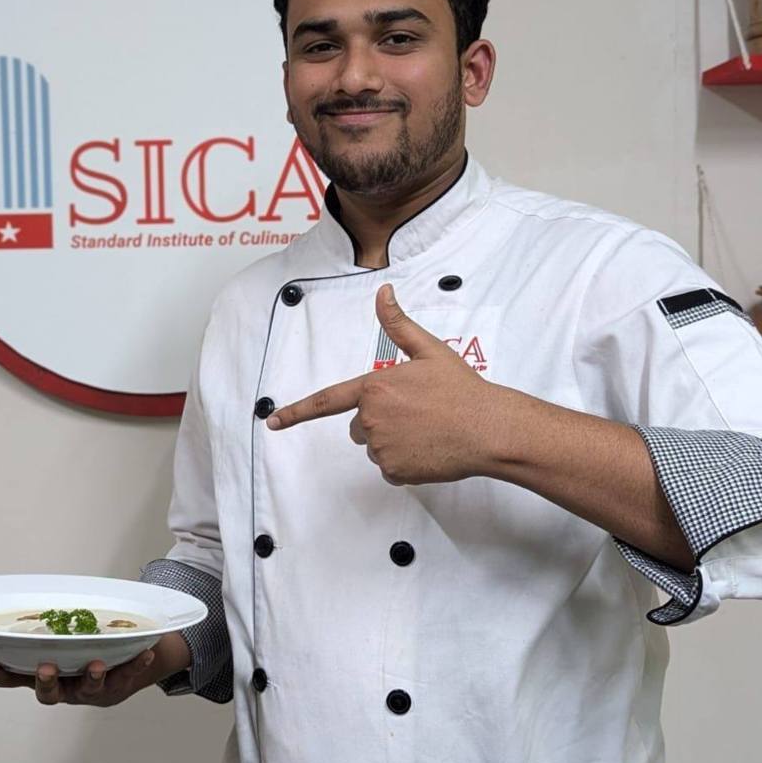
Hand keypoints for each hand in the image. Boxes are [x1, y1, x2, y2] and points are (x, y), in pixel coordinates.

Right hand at [0, 630, 190, 706]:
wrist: (124, 667)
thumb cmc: (82, 646)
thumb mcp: (60, 635)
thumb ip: (46, 619)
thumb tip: (24, 583)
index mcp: (42, 673)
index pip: (12, 677)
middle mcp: (63, 687)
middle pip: (47, 693)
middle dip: (45, 681)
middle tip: (45, 667)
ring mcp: (90, 690)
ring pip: (89, 689)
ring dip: (92, 676)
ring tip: (97, 663)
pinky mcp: (118, 687)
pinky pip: (128, 675)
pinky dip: (136, 664)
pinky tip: (146, 653)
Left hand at [266, 283, 506, 484]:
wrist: (489, 428)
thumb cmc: (461, 390)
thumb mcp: (429, 350)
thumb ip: (398, 324)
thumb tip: (383, 291)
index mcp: (374, 386)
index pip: (326, 400)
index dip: (296, 412)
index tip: (272, 422)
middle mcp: (370, 417)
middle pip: (359, 424)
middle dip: (381, 420)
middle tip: (417, 413)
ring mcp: (381, 446)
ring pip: (375, 446)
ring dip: (394, 441)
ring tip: (428, 430)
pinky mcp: (394, 470)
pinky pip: (389, 467)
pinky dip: (405, 462)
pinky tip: (429, 450)